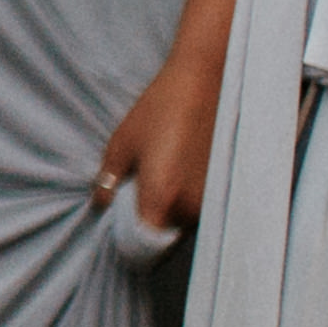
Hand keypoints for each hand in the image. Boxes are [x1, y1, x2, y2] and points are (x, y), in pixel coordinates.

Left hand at [97, 35, 222, 236]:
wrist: (205, 81)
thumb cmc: (160, 108)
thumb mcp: (122, 143)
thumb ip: (107, 180)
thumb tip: (100, 205)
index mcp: (161, 198)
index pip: (144, 245)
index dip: (130, 242)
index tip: (120, 230)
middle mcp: (191, 207)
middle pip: (165, 236)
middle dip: (149, 225)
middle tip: (136, 199)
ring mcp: (212, 200)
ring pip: (184, 223)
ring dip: (169, 214)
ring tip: (161, 180)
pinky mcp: (226, 190)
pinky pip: (201, 210)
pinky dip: (188, 202)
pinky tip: (181, 175)